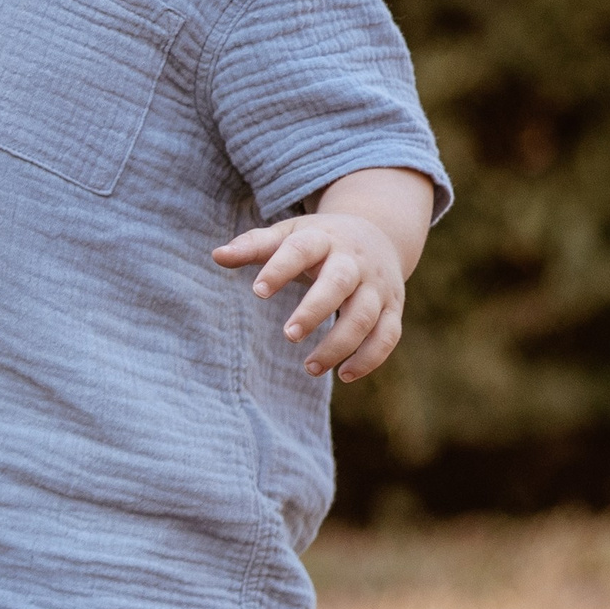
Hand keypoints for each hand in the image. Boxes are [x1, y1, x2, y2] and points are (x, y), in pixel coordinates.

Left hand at [213, 167, 434, 382]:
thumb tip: (217, 256)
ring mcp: (377, 286)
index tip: (257, 292)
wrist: (380, 233)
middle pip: (340, 282)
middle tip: (288, 335)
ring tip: (309, 367)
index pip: (301, 250)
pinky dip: (369, 358)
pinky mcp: (393, 308)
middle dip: (315, 309)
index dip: (279, 269)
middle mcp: (354, 261)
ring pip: (364, 316)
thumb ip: (255, 246)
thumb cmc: (321, 241)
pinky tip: (344, 375)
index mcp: (323, 239)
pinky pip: (387, 336)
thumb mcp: (291, 235)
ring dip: (338, 344)